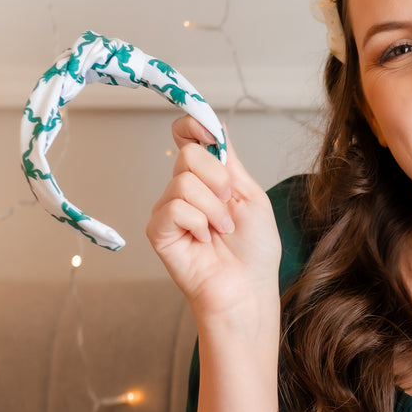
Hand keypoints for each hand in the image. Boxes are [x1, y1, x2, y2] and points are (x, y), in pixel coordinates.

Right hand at [145, 116, 280, 324]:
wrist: (248, 287)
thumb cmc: (254, 250)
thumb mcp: (250, 195)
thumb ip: (229, 161)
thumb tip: (216, 123)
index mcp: (208, 177)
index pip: (186, 135)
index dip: (193, 125)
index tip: (210, 134)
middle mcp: (184, 189)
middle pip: (189, 154)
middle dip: (219, 180)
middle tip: (229, 209)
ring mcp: (169, 208)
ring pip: (184, 181)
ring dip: (213, 209)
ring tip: (221, 231)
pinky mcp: (158, 230)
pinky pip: (175, 208)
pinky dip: (197, 223)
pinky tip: (202, 241)